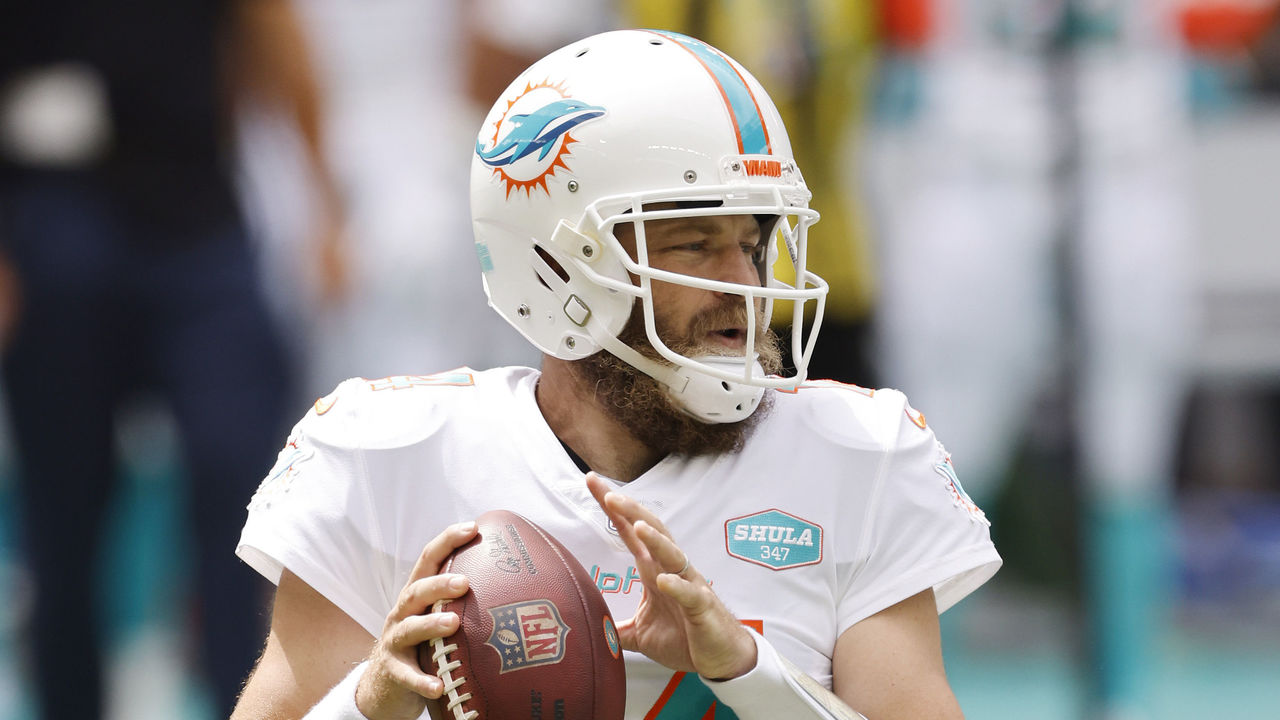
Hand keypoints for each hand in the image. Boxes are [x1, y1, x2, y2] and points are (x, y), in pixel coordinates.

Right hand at [355, 521, 476, 719]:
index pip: (429, 559)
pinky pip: (407, 676)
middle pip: (416, 591)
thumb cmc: (424, 643)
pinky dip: (422, 681)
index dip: (447, 541)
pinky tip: (439, 685)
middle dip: (439, 585)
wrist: (384, 684)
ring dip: (430, 624)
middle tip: (465, 583)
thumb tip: (518, 585)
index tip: (473, 527)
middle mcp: (402, 612)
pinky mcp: (393, 672)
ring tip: (454, 623)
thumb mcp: (437, 616)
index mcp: (417, 594)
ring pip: (409, 628)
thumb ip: (462, 600)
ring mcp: (395, 641)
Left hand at [586, 472, 756, 679]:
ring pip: (672, 555)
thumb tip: (590, 632)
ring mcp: (688, 585)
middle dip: (630, 511)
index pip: (629, 533)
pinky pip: (689, 594)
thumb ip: (616, 630)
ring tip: (637, 526)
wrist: (722, 659)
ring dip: (655, 540)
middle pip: (650, 532)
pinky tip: (663, 580)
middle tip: (609, 495)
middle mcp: (670, 570)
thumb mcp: (641, 635)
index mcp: (653, 570)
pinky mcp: (703, 607)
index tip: (592, 482)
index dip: (612, 510)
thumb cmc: (685, 639)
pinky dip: (677, 586)